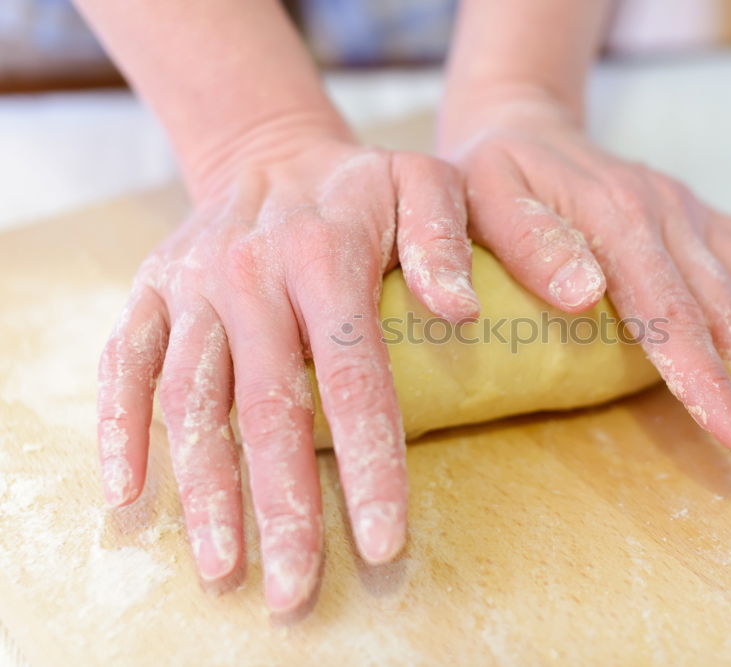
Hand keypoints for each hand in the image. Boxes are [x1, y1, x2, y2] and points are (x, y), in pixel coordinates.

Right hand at [96, 123, 478, 613]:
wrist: (268, 151)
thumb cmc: (361, 185)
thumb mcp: (425, 183)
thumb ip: (447, 239)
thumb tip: (462, 311)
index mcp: (324, 259)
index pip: (353, 379)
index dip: (369, 466)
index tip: (383, 544)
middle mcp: (249, 279)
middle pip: (266, 410)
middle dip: (281, 509)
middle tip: (296, 592)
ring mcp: (190, 290)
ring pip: (190, 403)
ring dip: (204, 491)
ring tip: (224, 568)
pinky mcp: (149, 296)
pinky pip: (124, 367)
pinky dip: (120, 431)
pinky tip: (129, 496)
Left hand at [441, 94, 730, 472]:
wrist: (522, 125)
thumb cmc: (490, 176)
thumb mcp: (480, 197)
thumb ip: (525, 243)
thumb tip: (584, 296)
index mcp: (618, 219)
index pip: (672, 316)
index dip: (710, 382)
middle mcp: (670, 216)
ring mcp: (693, 214)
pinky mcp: (702, 216)